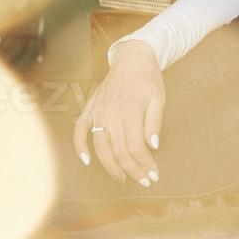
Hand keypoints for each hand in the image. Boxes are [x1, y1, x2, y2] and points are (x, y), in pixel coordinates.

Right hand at [74, 41, 164, 185]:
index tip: (153, 175)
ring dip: (110, 166)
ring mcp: (98, 112)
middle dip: (132, 170)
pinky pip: (79, 130)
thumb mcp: (158, 98)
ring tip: (122, 177)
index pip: (136, 147)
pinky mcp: (90, 109)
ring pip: (100, 146)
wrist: (131, 58)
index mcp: (130, 111)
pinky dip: (80, 147)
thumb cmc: (148, 79)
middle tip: (143, 181)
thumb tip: (153, 146)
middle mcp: (112, 114)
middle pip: (119, 151)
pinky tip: (87, 161)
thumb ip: (154, 123)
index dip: (144, 164)